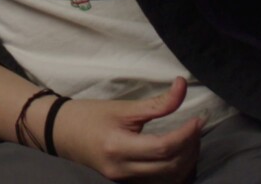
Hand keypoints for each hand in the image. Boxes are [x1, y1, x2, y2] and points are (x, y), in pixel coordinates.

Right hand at [49, 78, 203, 182]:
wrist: (61, 133)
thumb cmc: (89, 115)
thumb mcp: (122, 107)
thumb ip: (156, 102)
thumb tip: (182, 86)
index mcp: (118, 147)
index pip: (163, 148)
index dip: (186, 135)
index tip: (199, 119)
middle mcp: (123, 169)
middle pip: (170, 166)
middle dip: (190, 147)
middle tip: (197, 127)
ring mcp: (125, 180)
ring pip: (169, 179)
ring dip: (186, 161)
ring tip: (190, 139)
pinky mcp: (127, 183)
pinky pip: (160, 182)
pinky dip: (176, 170)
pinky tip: (180, 154)